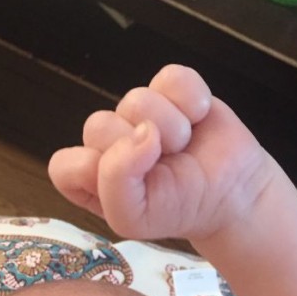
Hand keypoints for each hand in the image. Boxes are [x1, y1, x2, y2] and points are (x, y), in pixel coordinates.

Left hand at [49, 65, 270, 242]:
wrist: (232, 196)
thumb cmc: (180, 209)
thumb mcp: (135, 218)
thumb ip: (115, 183)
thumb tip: (140, 133)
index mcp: (90, 179)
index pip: (64, 165)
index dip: (96, 171)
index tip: (130, 183)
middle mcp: (109, 142)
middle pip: (98, 125)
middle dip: (139, 148)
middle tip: (164, 164)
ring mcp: (137, 113)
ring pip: (137, 99)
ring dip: (171, 127)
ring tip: (183, 146)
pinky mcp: (169, 90)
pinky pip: (172, 78)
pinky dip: (192, 100)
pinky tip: (198, 119)